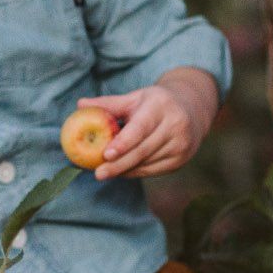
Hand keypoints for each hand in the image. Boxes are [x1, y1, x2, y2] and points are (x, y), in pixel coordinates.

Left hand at [77, 79, 209, 179]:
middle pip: (143, 150)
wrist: (192, 109)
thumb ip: (108, 104)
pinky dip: (137, 172)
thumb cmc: (154, 103)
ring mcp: (181, 144)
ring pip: (148, 163)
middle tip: (98, 173)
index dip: (123, 143)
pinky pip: (154, 170)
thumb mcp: (134, 98)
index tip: (105, 155)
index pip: (140, 128)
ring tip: (106, 172)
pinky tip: (123, 171)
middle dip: (119, 165)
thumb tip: (80, 105)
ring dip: (125, 170)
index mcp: (160, 106)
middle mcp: (175, 125)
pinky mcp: (182, 159)